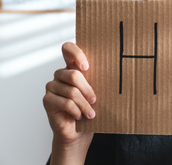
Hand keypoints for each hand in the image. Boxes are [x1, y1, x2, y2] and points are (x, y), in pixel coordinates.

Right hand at [43, 42, 95, 163]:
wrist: (79, 132)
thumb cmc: (89, 109)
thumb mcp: (95, 92)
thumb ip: (96, 79)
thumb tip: (115, 70)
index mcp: (72, 67)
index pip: (68, 48)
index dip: (76, 53)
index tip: (87, 66)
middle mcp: (60, 75)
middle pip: (73, 75)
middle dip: (87, 90)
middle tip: (95, 100)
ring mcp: (52, 87)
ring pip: (71, 91)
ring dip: (84, 104)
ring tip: (91, 113)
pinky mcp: (47, 100)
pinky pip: (65, 103)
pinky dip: (76, 111)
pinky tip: (79, 116)